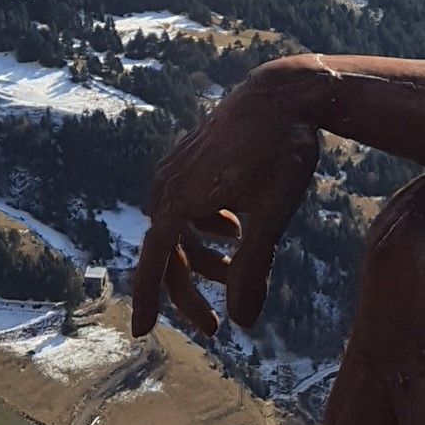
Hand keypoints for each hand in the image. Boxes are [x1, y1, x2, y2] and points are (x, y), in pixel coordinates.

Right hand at [127, 61, 343, 342]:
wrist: (283, 92)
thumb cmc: (282, 152)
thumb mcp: (272, 216)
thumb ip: (253, 270)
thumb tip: (243, 323)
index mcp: (180, 202)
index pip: (154, 263)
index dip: (148, 301)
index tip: (141, 333)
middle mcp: (167, 186)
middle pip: (168, 254)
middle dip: (190, 291)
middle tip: (218, 326)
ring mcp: (175, 170)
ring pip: (179, 231)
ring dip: (203, 258)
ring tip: (239, 269)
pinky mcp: (189, 159)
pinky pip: (185, 207)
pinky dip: (206, 228)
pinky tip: (234, 227)